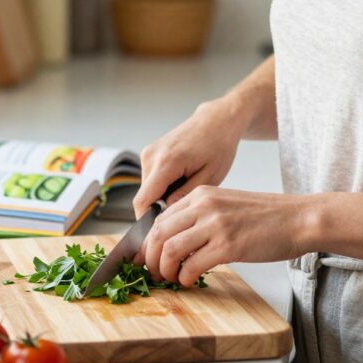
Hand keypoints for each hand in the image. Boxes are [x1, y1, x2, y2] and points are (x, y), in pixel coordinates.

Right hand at [133, 100, 245, 217]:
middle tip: (179, 224)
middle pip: (144, 198)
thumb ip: (184, 198)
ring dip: (161, 200)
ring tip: (186, 199)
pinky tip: (181, 186)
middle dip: (158, 213)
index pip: (143, 202)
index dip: (146, 224)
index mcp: (166, 162)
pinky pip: (150, 181)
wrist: (215, 121)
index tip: (157, 240)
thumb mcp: (209, 177)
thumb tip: (165, 217)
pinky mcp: (149, 154)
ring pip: (147, 190)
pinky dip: (162, 189)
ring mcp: (148, 154)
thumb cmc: (218, 147)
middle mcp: (151, 156)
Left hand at [134, 186, 313, 286]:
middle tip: (153, 273)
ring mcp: (216, 225)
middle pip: (157, 233)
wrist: (299, 219)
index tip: (144, 258)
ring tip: (170, 279)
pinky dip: (184, 277)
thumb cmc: (266, 217)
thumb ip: (200, 217)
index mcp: (201, 195)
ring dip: (164, 269)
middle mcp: (204, 206)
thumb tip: (174, 241)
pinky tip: (189, 281)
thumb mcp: (226, 206)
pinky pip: (192, 265)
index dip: (146, 242)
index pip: (159, 218)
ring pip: (169, 249)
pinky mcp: (228, 245)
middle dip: (149, 258)